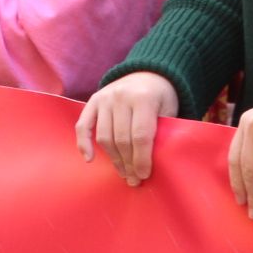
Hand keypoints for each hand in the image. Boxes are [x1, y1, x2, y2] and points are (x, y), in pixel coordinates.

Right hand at [76, 71, 179, 185]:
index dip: (141, 159)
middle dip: (128, 163)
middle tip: (134, 179)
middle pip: (121, 139)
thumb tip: (148, 165)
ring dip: (113, 159)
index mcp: (144, 98)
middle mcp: (121, 96)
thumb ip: (160, 132)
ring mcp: (105, 97)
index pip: (140, 135)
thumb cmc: (161, 97)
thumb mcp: (168, 110)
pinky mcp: (93, 100)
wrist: (148, 73)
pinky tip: (90, 159)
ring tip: (123, 173)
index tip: (144, 175)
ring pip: (104, 137)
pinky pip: (83, 125)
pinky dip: (84, 143)